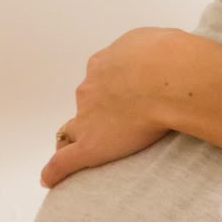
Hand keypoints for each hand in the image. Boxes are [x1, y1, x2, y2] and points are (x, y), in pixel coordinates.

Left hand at [40, 26, 183, 188]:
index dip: (110, 90)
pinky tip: (50, 180)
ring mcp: (87, 117)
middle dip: (97, 113)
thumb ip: (152, 52)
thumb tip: (160, 59)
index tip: (124, 98)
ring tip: (93, 152)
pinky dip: (56, 171)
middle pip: (86, 103)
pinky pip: (64, 161)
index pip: (100, 78)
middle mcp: (91, 87)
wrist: (168, 78)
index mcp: (105, 63)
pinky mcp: (90, 145)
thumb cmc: (171, 58)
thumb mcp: (160, 41)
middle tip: (120, 124)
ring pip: (73, 130)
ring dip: (80, 138)